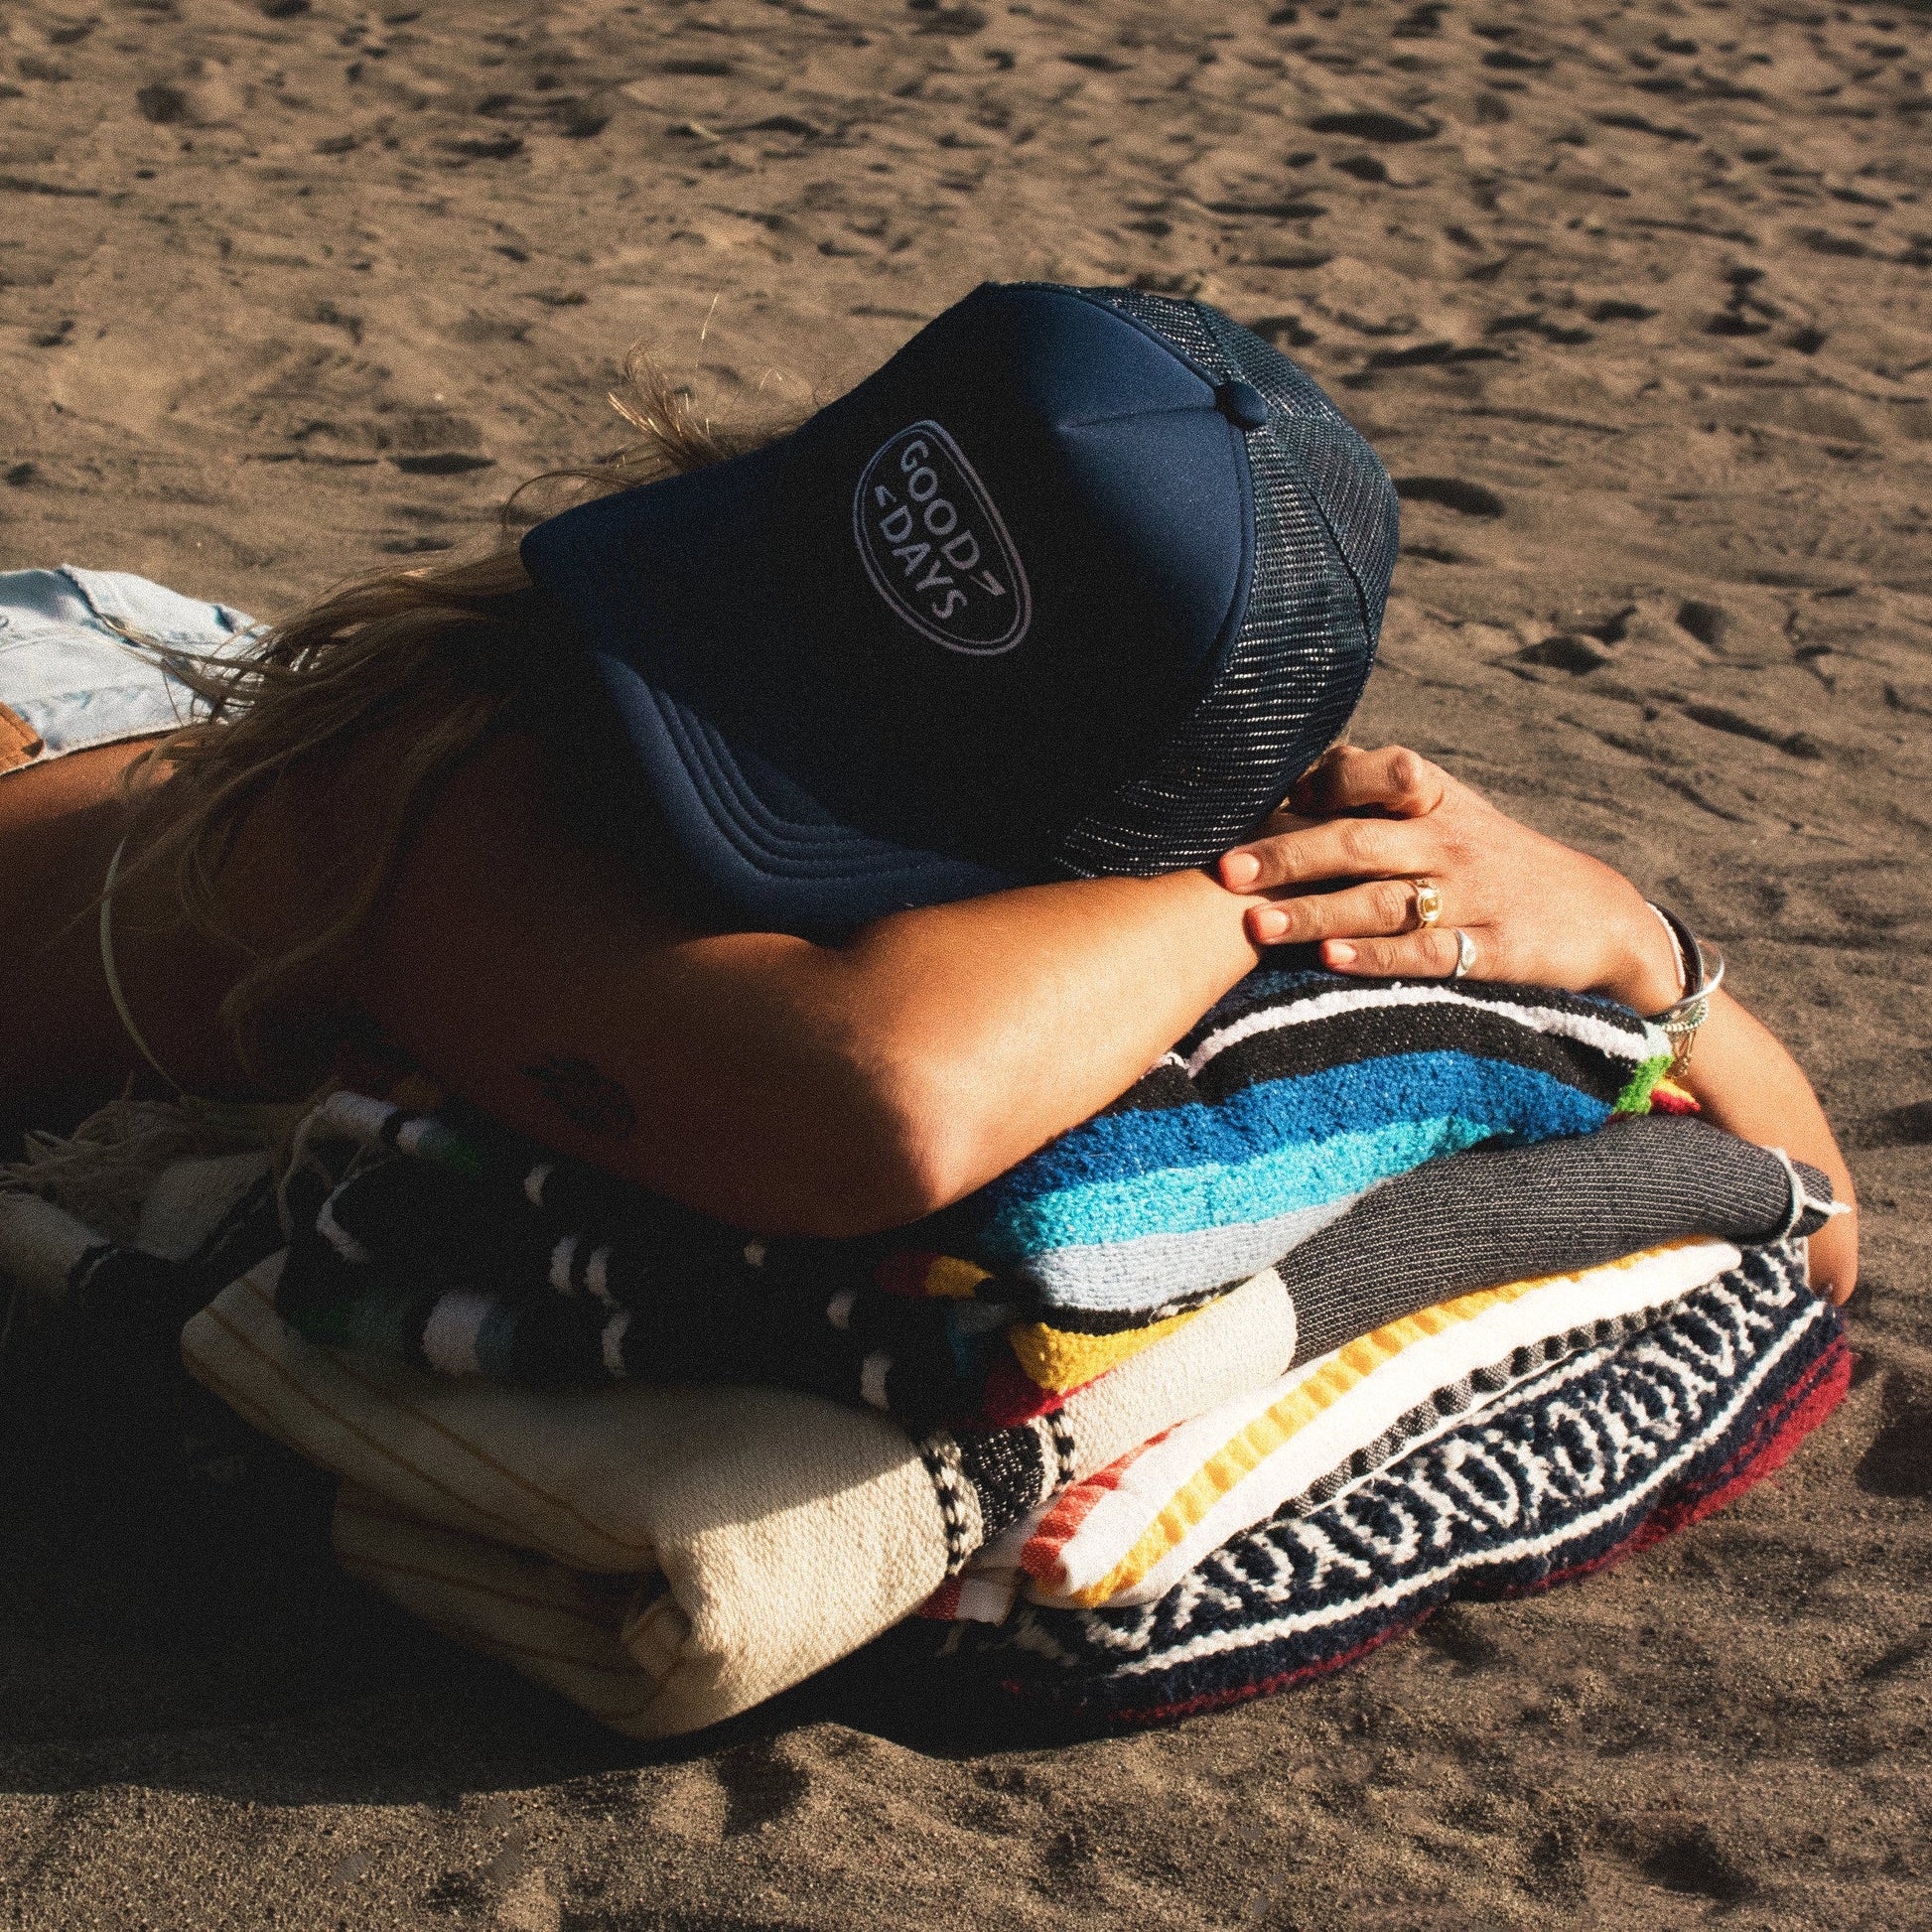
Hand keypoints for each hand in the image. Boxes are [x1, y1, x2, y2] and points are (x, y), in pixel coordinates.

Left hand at [1217, 744, 1681, 1009]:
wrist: (1601, 916)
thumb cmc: (1498, 860)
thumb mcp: (1452, 812)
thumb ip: (1384, 789)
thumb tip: (1316, 759)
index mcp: (1438, 802)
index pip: (1380, 775)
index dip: (1325, 782)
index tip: (1270, 797)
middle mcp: (1450, 842)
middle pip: (1359, 842)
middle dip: (1289, 855)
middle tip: (1226, 869)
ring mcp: (1473, 896)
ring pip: (1382, 902)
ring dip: (1316, 912)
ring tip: (1257, 924)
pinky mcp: (1494, 950)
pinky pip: (1428, 953)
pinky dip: (1377, 957)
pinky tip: (1332, 960)